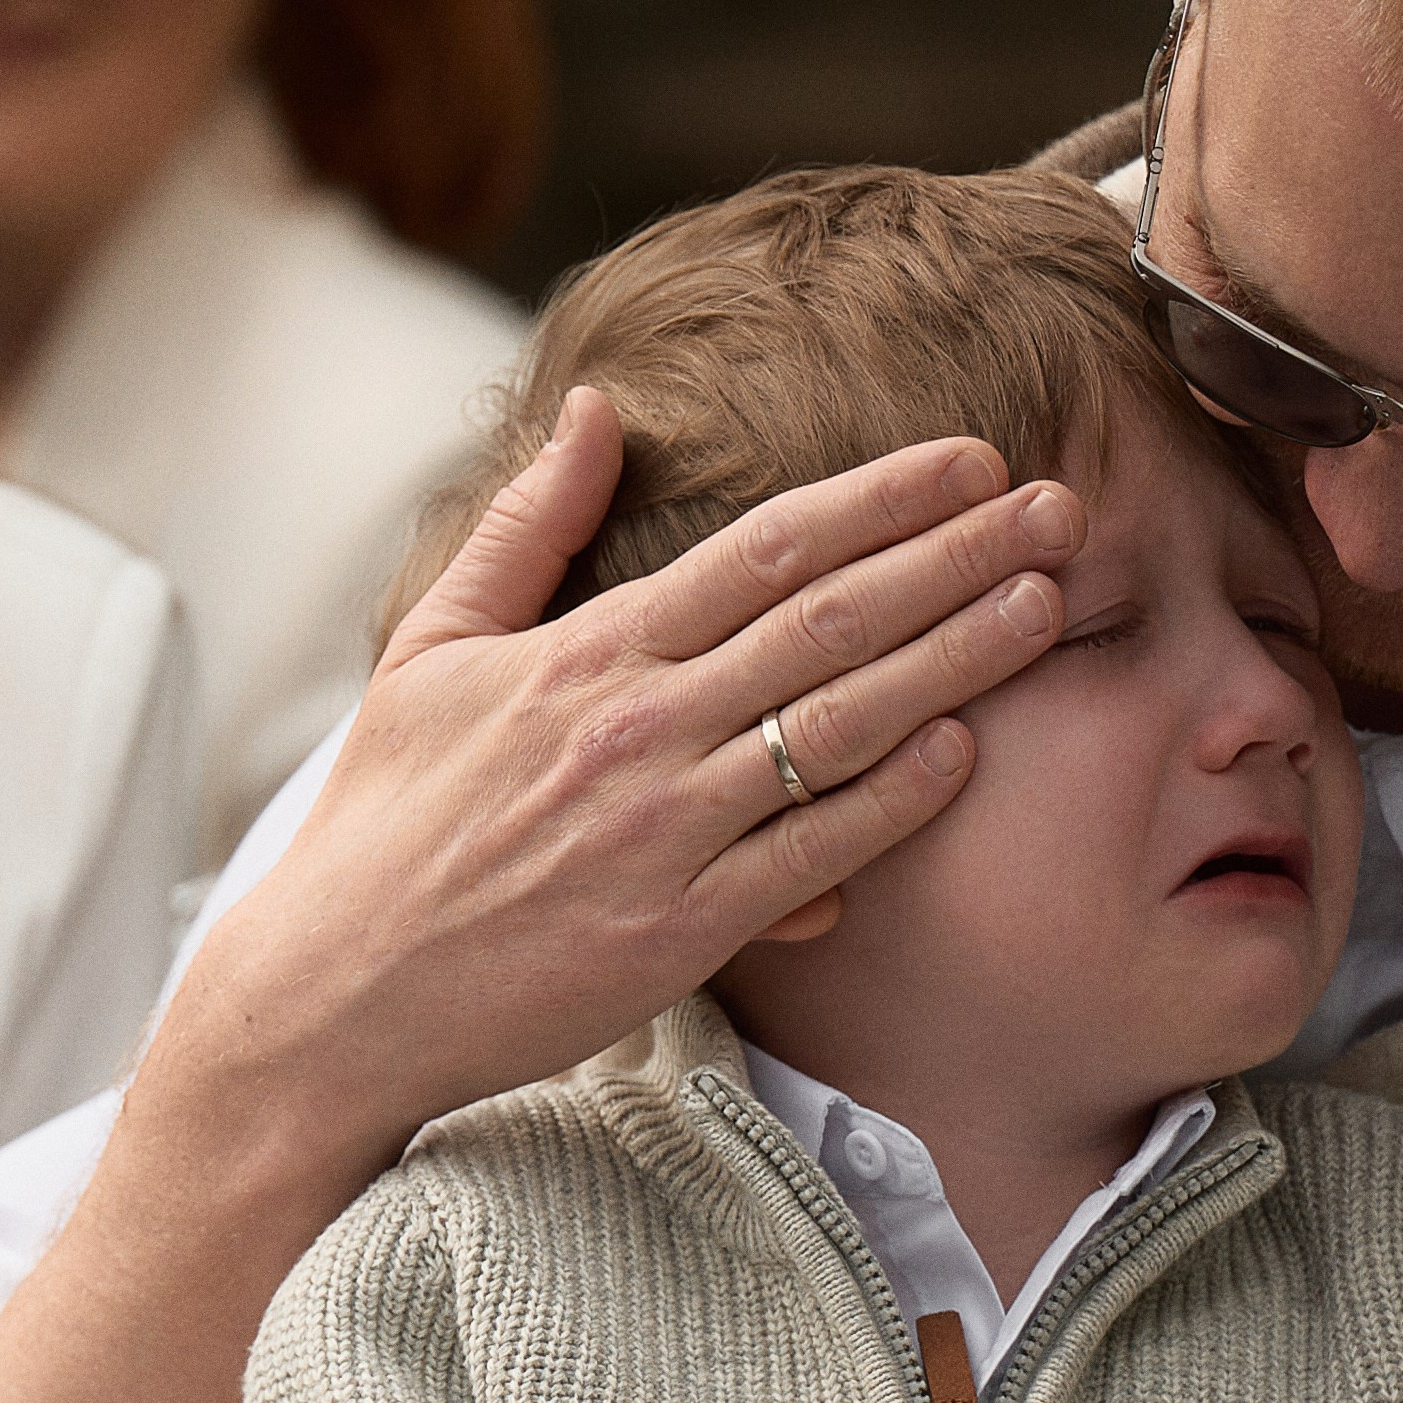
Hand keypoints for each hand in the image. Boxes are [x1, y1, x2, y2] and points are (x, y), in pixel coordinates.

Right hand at [144, 389, 1085, 1193]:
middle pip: (829, 620)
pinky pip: (811, 852)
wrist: (340, 991)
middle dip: (956, 557)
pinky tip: (965, 751)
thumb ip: (528, 529)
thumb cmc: (387, 822)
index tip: (971, 462)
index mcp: (586, 653)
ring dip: (956, 659)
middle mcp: (637, 729)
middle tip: (1061, 511)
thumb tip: (597, 412)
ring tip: (1048, 605)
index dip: (880, 500)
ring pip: (840, 725)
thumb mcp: (432, 650)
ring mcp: (665, 831)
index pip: (765, 550)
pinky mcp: (679, 931)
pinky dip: (890, 801)